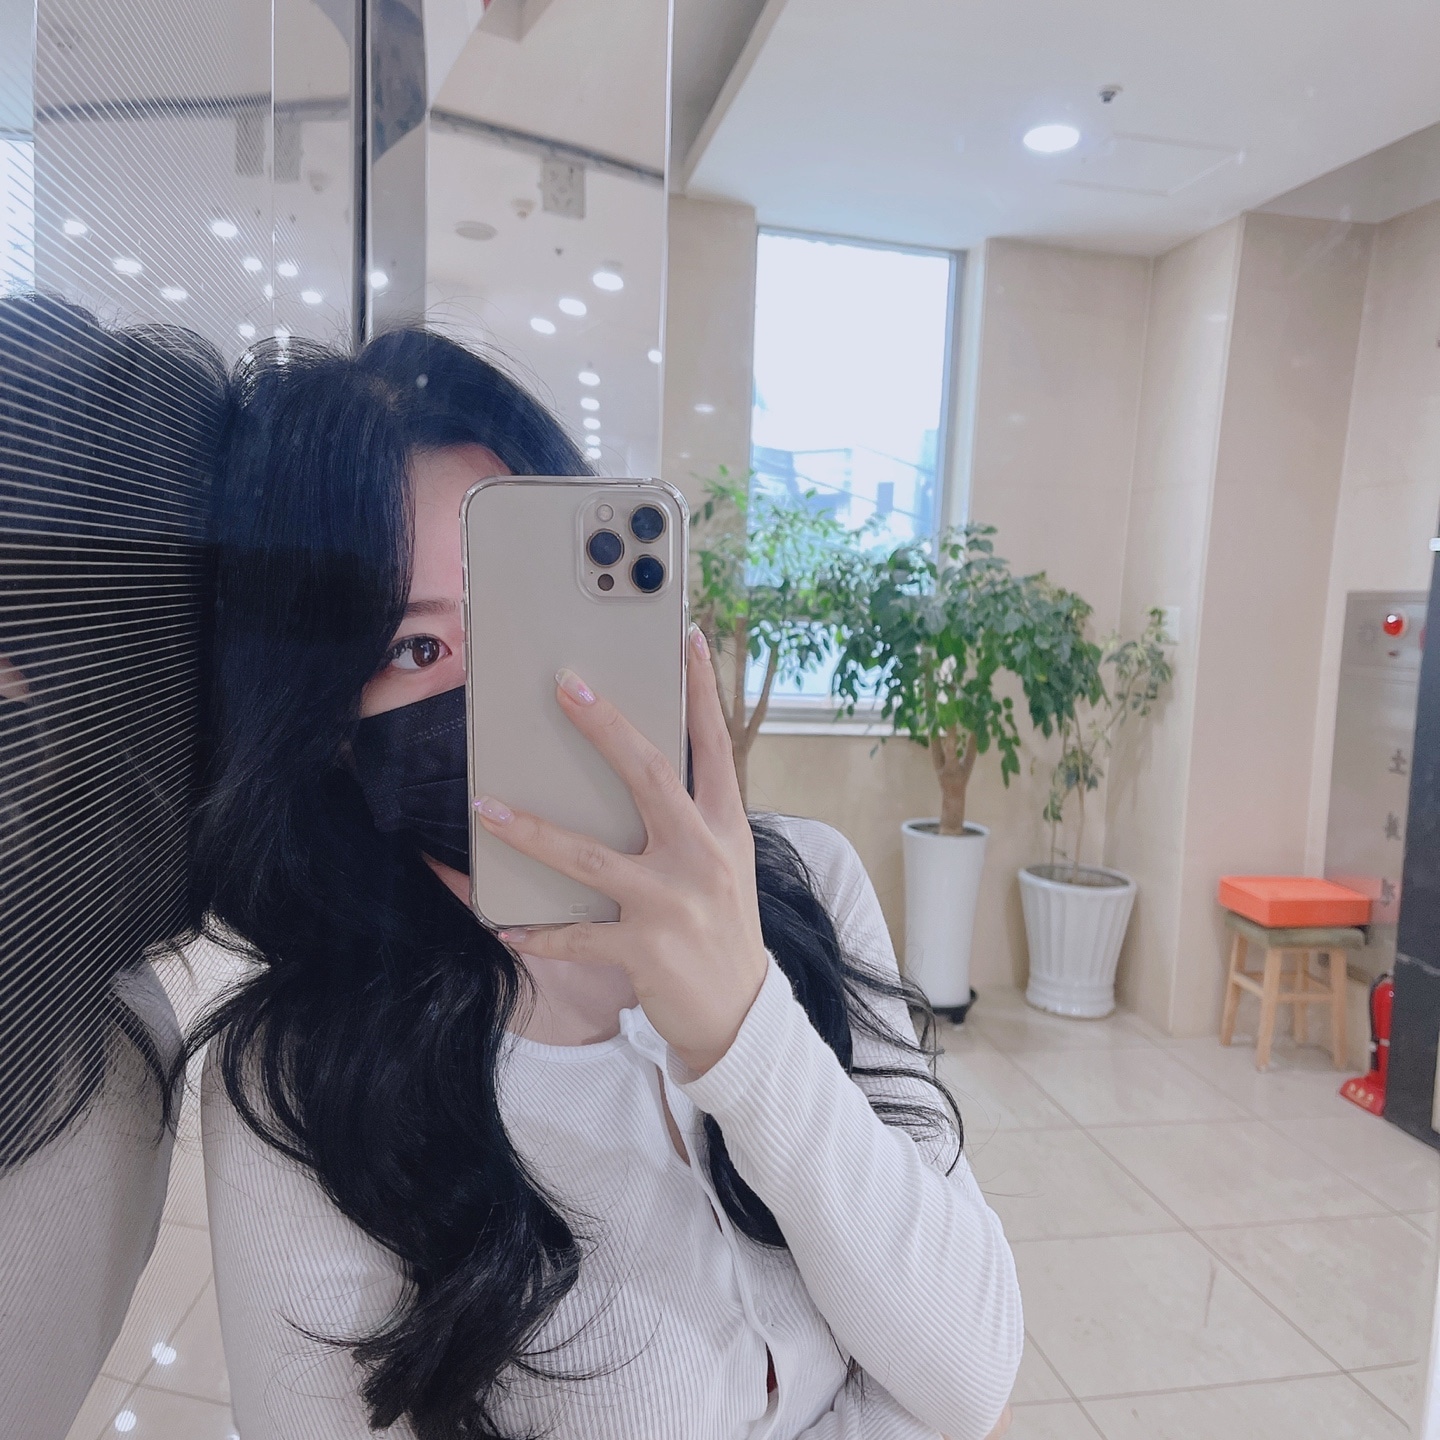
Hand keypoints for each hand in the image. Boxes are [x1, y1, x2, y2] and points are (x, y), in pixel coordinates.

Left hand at [472, 626, 769, 1074]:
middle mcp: (702, 855)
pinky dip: (539, 930)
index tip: (687, 639)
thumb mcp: (723, 861)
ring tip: (485, 806)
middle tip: (565, 688)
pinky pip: (576, 933)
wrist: (740, 1012)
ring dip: (531, 830)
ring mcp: (672, 902)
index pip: (715, 745)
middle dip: (604, 728)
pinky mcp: (644, 948)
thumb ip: (689, 817)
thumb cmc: (722, 923)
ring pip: (588, 856)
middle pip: (649, 776)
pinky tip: (505, 923)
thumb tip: (637, 766)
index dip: (701, 691)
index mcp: (724, 827)